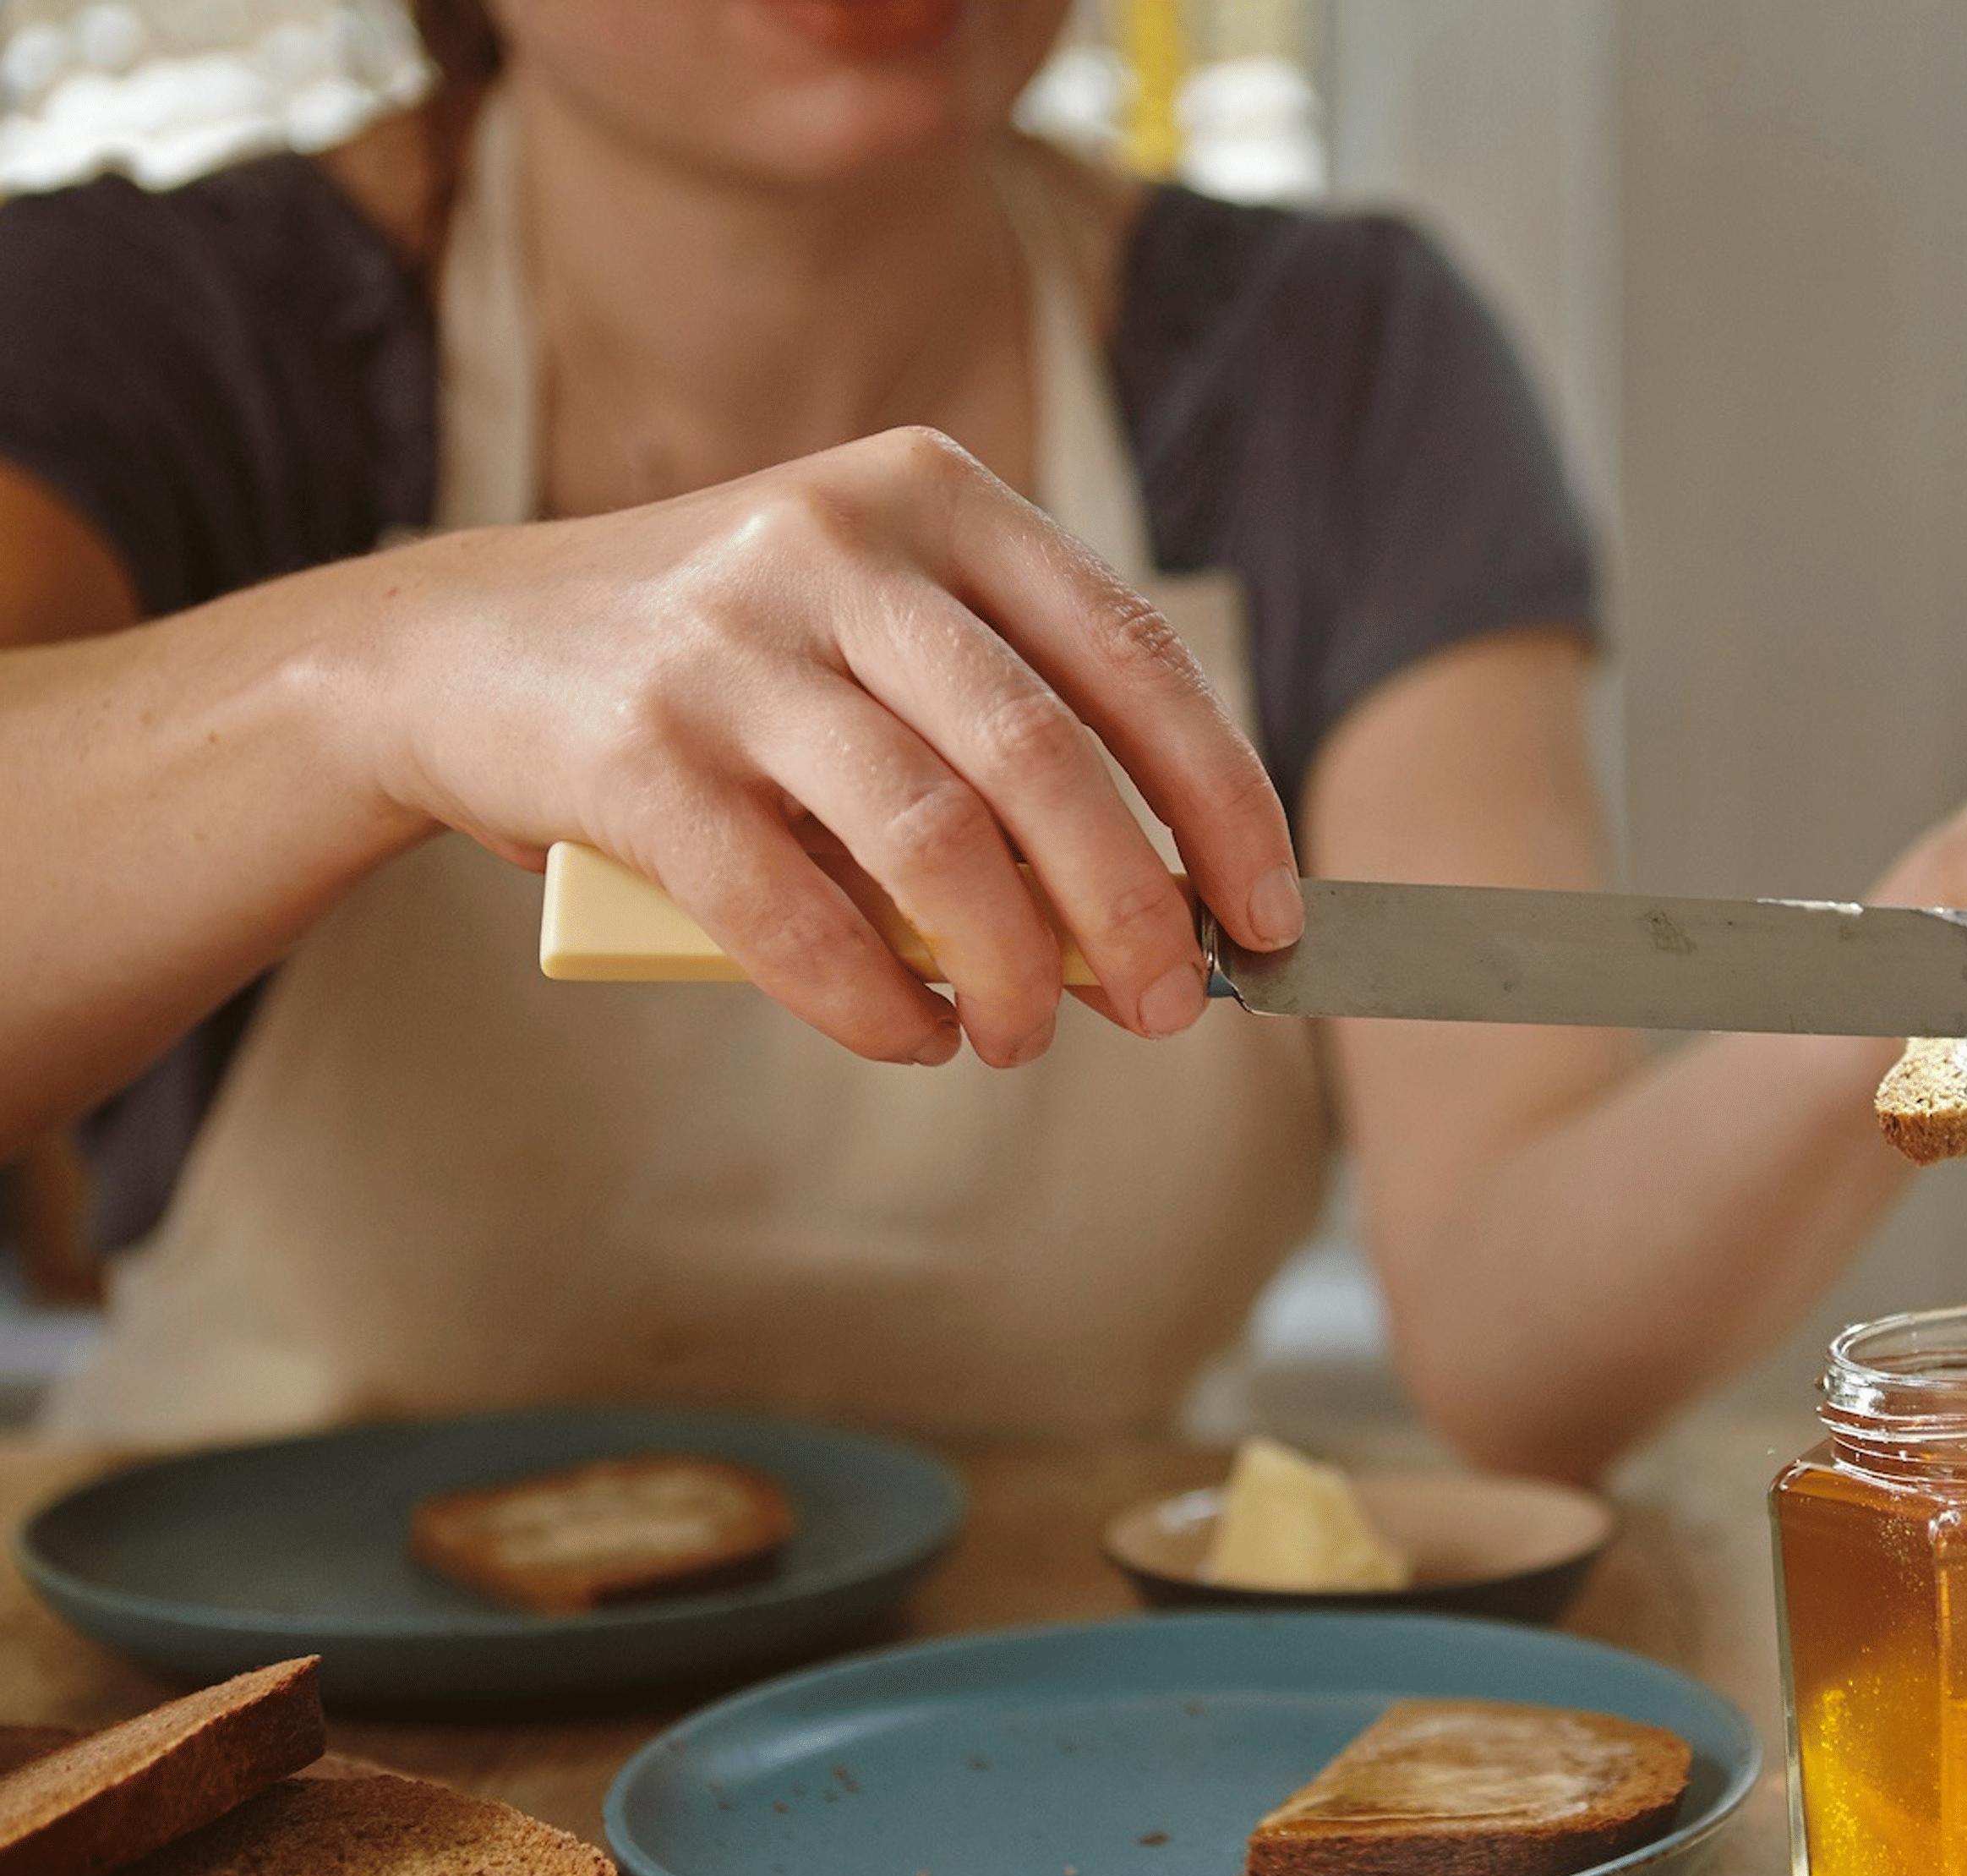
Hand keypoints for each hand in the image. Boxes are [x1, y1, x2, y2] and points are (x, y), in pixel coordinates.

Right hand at [347, 426, 1301, 1067]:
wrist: (450, 651)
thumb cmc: (721, 672)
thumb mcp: (874, 643)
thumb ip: (1002, 743)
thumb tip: (1144, 922)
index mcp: (936, 497)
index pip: (1130, 655)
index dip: (1219, 797)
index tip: (1268, 913)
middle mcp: (839, 542)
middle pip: (1044, 751)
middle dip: (1130, 904)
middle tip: (1168, 1008)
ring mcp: (729, 639)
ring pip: (931, 831)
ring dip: (1008, 966)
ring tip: (1023, 1039)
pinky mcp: (631, 750)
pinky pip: (790, 908)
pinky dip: (871, 999)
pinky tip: (911, 1036)